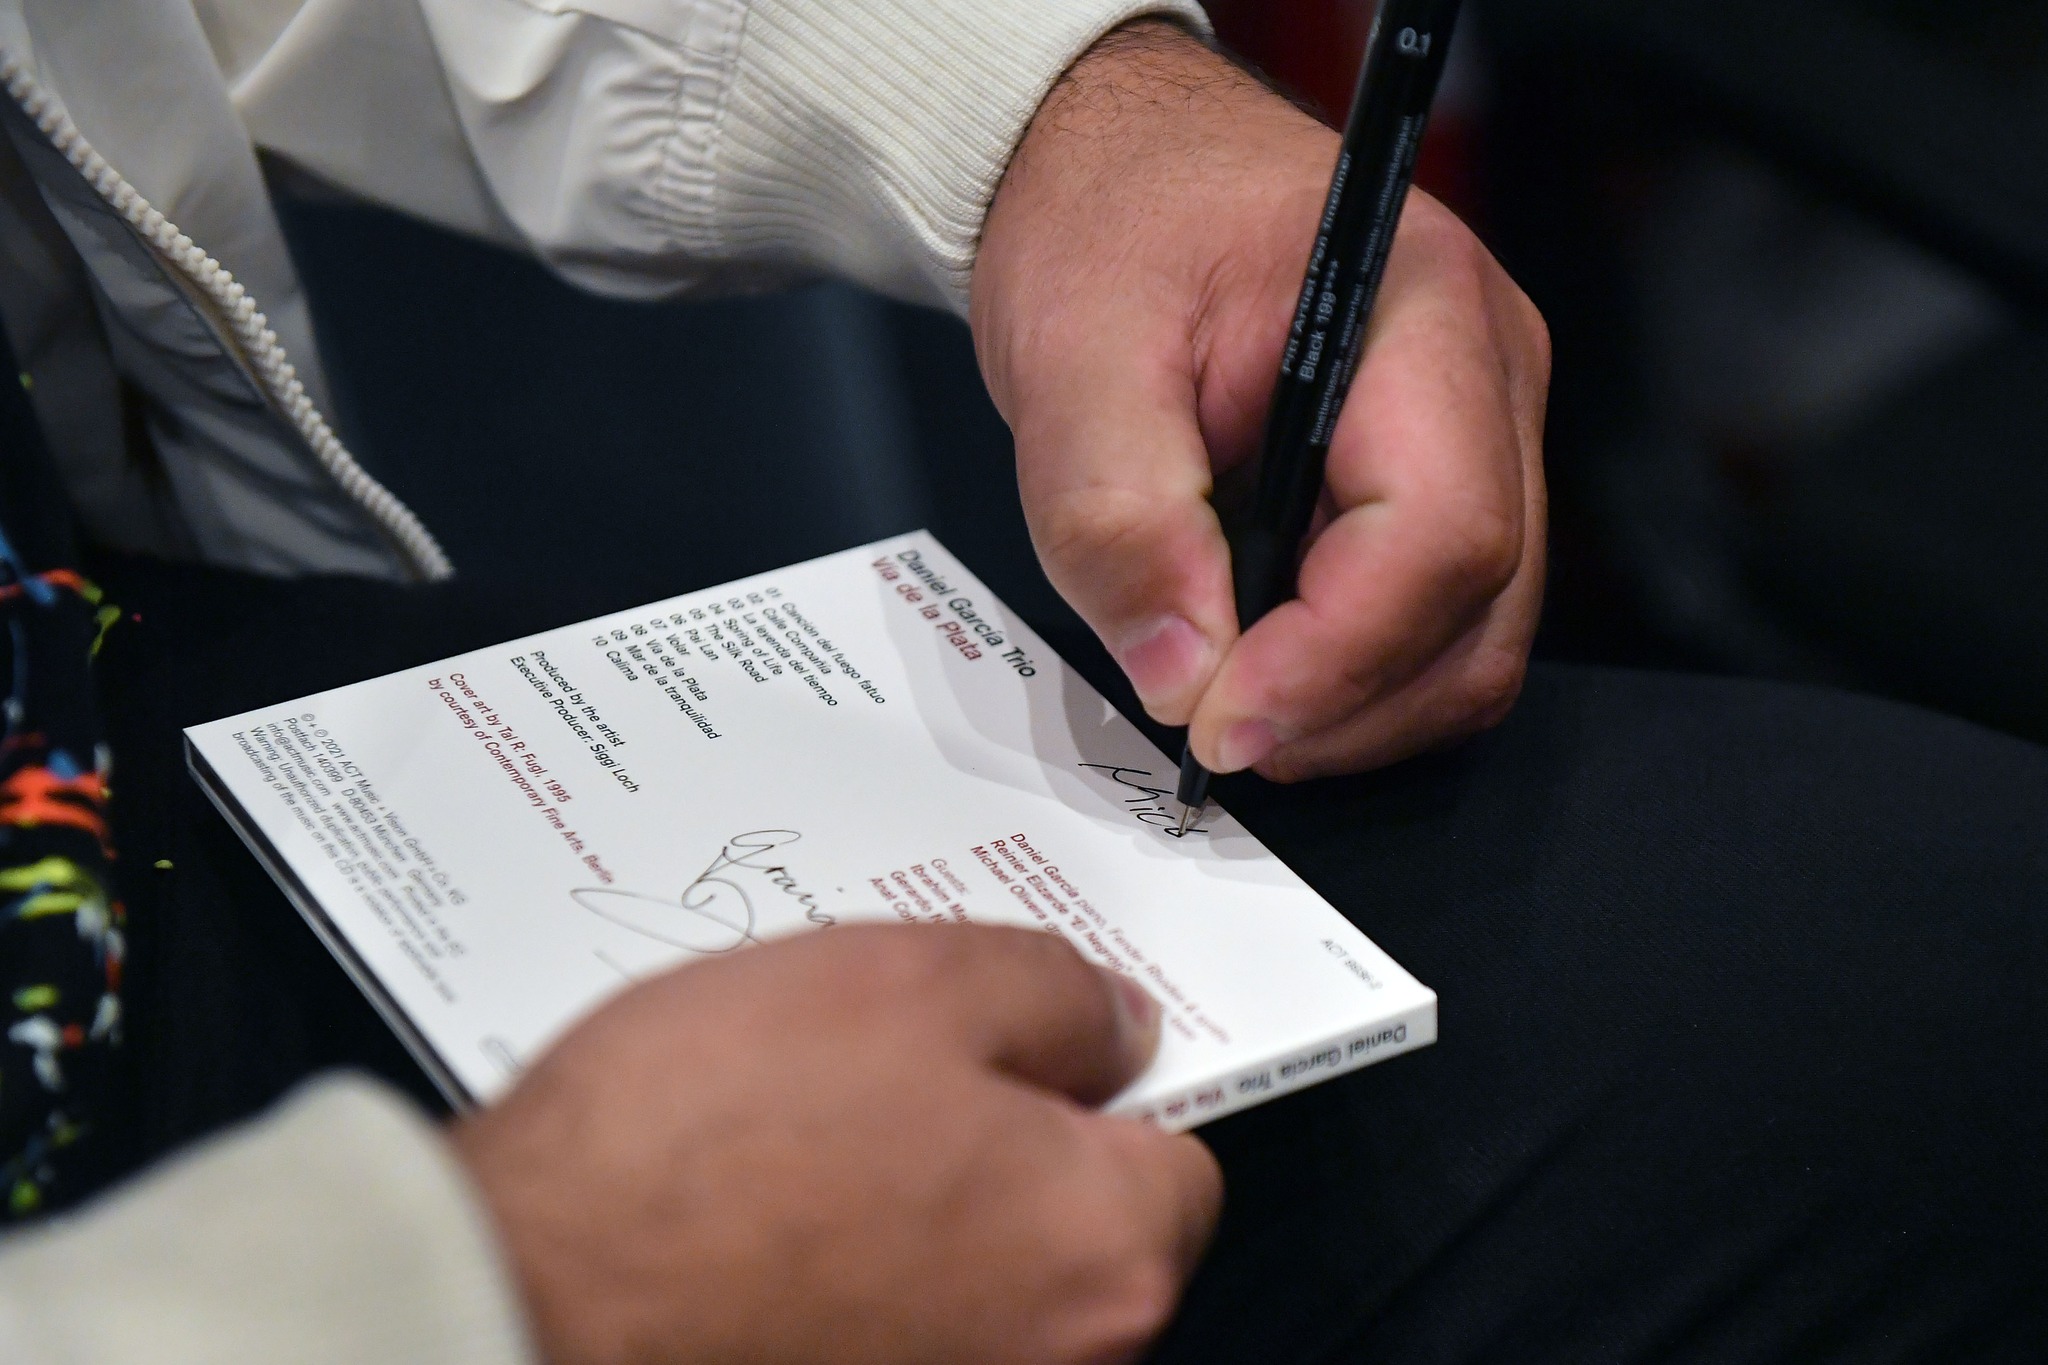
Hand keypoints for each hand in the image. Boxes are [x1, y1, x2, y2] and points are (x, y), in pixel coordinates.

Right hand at [450, 924, 1220, 1364]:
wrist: (523, 1290)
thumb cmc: (707, 1143)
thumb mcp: (912, 980)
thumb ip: (1055, 994)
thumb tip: (1113, 1024)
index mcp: (1102, 1252)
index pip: (1181, 1156)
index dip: (1104, 1082)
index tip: (1037, 1041)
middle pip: (1078, 1222)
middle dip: (1005, 1138)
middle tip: (890, 1062)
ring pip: (976, 1270)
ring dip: (919, 1199)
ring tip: (803, 1127)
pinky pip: (894, 1323)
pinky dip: (852, 1270)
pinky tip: (765, 1207)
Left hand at [973, 22, 1549, 780]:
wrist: (1128, 174)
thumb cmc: (1114, 225)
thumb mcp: (1072, 358)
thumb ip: (1117, 516)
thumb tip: (1182, 674)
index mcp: (1421, 311)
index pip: (1441, 532)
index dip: (1337, 658)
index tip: (1218, 722)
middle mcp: (1490, 376)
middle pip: (1481, 607)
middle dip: (1346, 704)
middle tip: (1210, 733)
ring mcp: (1488, 432)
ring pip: (1476, 636)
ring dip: (1354, 707)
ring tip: (1229, 703)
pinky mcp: (1450, 477)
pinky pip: (1442, 619)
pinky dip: (1355, 676)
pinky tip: (1264, 666)